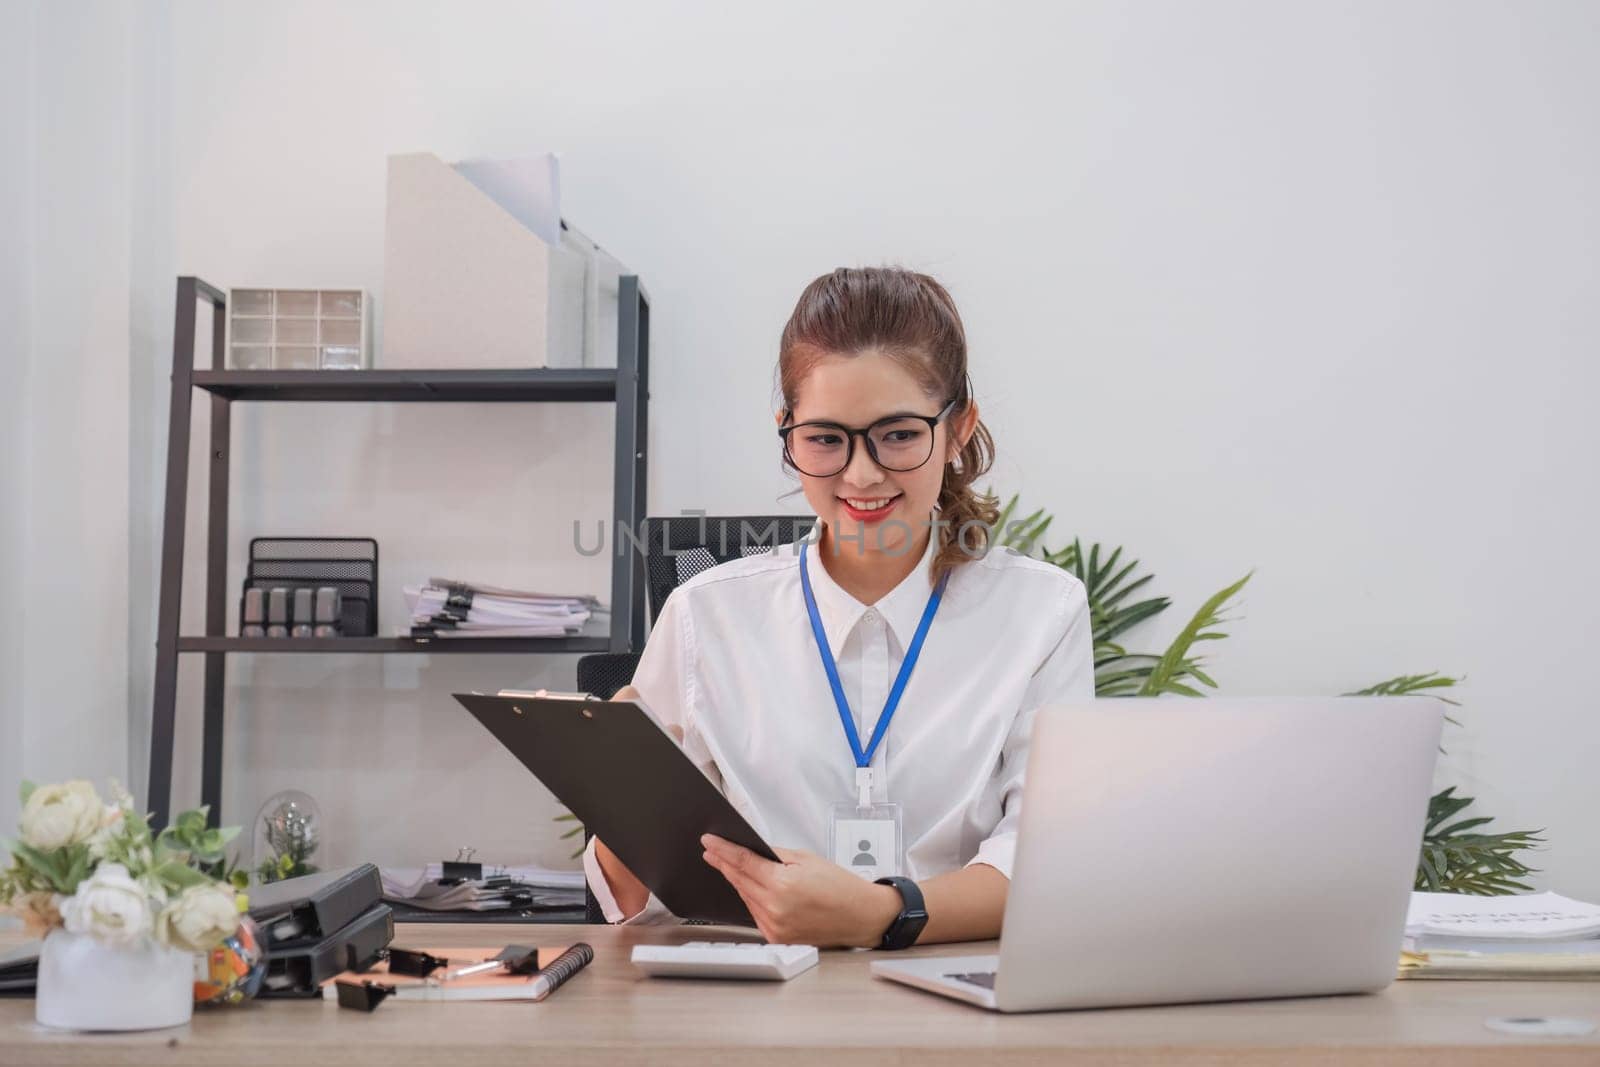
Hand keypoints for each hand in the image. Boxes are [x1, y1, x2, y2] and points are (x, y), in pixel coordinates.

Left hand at [701, 835, 902, 947]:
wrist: (860, 917)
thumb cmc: (841, 887)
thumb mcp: (806, 859)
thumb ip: (775, 855)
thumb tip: (752, 849)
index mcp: (782, 885)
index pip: (743, 863)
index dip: (723, 850)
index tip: (710, 842)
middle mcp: (775, 909)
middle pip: (739, 881)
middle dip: (724, 864)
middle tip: (712, 851)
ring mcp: (775, 927)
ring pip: (745, 898)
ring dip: (738, 882)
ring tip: (731, 866)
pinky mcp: (777, 938)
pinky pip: (756, 914)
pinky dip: (752, 900)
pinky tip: (752, 889)